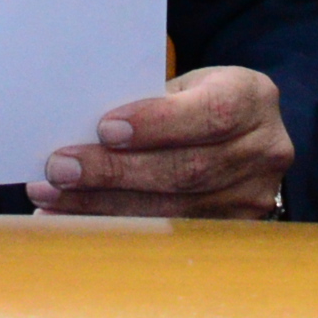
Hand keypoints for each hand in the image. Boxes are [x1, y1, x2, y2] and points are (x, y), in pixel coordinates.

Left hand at [25, 64, 291, 217]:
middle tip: (60, 168)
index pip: (210, 113)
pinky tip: (76, 218)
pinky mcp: (234, 228)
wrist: (245, 130)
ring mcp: (253, 196)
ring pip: (173, 209)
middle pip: (186, 170)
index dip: (157, 123)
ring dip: (104, 204)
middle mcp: (264, 150)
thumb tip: (78, 124)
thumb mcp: (188, 85)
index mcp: (253, 97)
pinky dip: (116, 224)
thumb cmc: (200, 99)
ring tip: (53, 197)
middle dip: (116, 172)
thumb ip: (150, 100)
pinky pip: (168, 232)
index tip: (105, 129)